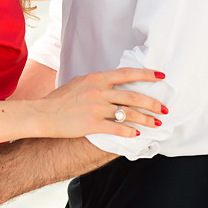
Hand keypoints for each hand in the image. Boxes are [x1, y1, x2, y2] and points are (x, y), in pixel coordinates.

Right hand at [36, 68, 166, 137]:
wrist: (43, 114)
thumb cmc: (60, 99)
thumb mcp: (79, 82)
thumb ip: (98, 82)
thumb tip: (115, 83)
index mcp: (96, 78)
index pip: (127, 74)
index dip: (146, 75)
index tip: (161, 77)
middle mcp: (98, 91)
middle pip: (133, 96)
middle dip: (152, 103)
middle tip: (164, 109)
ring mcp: (95, 108)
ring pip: (128, 113)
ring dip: (146, 119)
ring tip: (156, 123)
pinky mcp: (92, 124)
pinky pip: (117, 129)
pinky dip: (129, 132)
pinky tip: (136, 134)